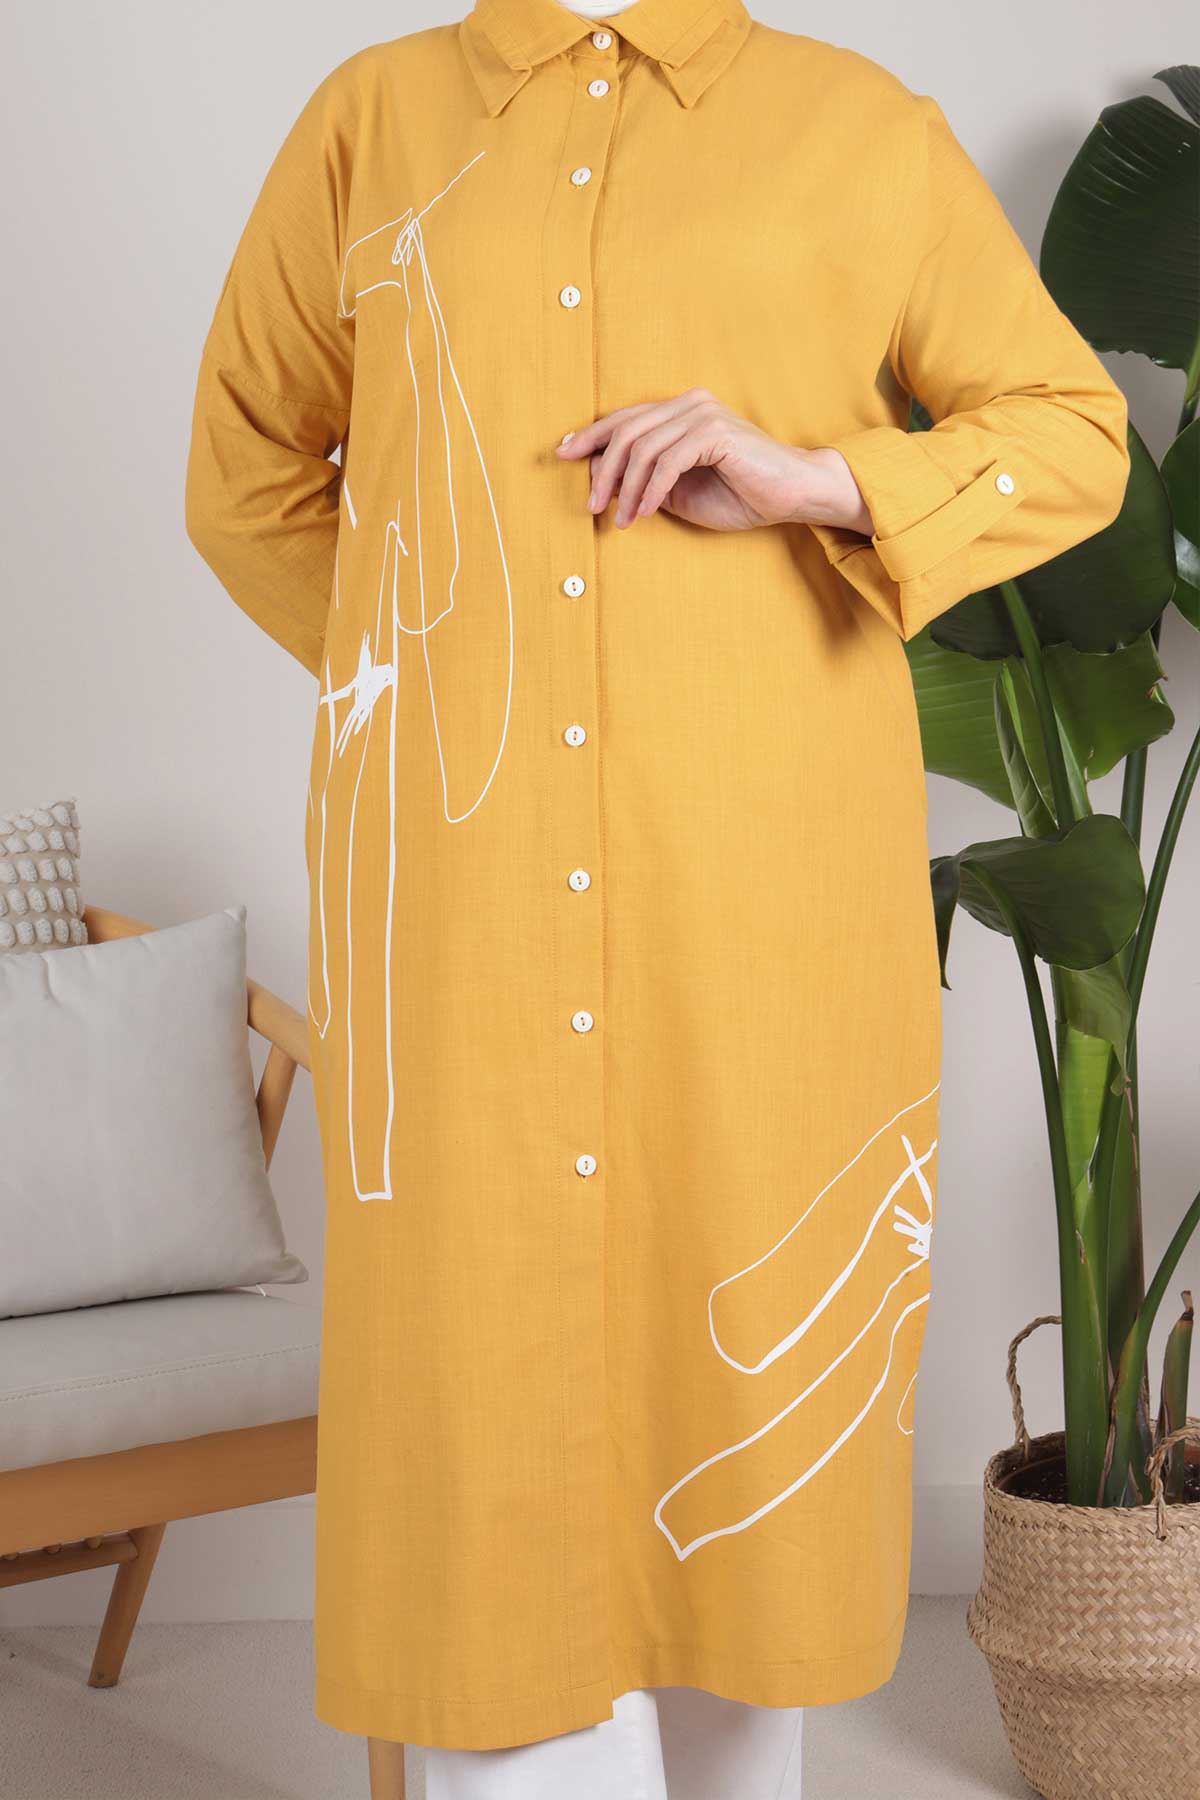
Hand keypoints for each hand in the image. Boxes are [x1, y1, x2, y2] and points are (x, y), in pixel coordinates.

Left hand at [555, 388, 873, 535]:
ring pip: (641, 448)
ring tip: (622, 519)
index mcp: (681, 411)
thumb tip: (604, 479)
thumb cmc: (742, 494)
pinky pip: (666, 461)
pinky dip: (650, 490)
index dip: (591, 435)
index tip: (564, 454)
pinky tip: (645, 512)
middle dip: (602, 470)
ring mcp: (702, 414)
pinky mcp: (714, 432)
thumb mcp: (681, 490)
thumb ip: (646, 479)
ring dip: (625, 489)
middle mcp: (689, 403)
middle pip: (626, 431)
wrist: (793, 494)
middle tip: (591, 506)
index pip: (625, 418)